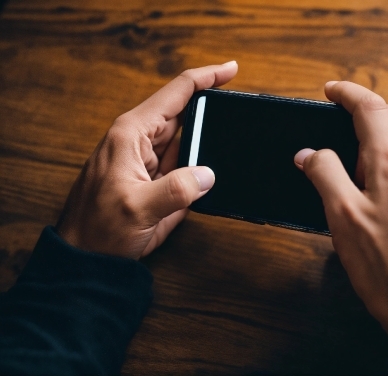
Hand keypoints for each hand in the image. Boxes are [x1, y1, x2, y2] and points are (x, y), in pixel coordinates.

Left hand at [56, 62, 238, 259]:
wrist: (86, 256)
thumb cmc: (99, 228)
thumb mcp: (138, 209)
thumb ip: (176, 190)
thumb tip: (209, 174)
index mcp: (133, 133)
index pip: (176, 92)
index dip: (206, 77)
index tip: (232, 69)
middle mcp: (142, 140)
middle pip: (187, 114)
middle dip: (213, 114)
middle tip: (240, 120)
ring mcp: (151, 159)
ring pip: (190, 140)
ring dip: (208, 144)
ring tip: (229, 152)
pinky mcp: (157, 178)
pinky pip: (187, 163)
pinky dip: (201, 165)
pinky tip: (212, 173)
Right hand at [294, 81, 387, 369]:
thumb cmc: (383, 268)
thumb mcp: (342, 219)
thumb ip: (325, 176)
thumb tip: (309, 153)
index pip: (371, 110)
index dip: (348, 93)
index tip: (330, 90)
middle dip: (374, 108)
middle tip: (345, 125)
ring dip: (384, 134)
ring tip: (354, 159)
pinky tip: (372, 183)